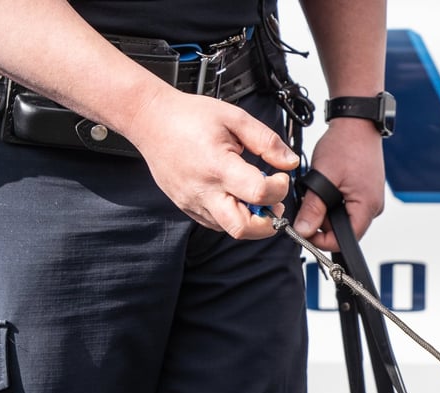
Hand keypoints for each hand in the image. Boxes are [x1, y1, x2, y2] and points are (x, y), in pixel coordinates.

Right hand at [126, 87, 300, 238]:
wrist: (149, 121)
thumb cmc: (188, 117)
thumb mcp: (235, 118)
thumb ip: (267, 142)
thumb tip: (290, 163)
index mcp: (217, 166)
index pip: (258, 193)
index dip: (279, 188)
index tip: (281, 176)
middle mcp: (203, 190)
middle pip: (243, 228)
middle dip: (268, 223)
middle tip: (274, 204)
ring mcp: (193, 202)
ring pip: (230, 230)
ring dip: (251, 220)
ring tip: (255, 197)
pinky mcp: (187, 207)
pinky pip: (216, 223)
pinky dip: (233, 216)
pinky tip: (236, 196)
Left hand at [291, 117, 386, 250]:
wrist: (357, 122)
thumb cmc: (345, 144)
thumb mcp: (322, 178)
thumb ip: (313, 208)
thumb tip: (304, 230)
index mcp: (367, 206)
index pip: (345, 240)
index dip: (321, 240)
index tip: (303, 230)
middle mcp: (373, 207)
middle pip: (344, 230)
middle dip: (322, 222)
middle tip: (308, 203)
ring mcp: (371, 199)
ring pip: (343, 218)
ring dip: (327, 209)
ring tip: (319, 188)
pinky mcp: (366, 192)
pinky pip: (348, 205)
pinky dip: (334, 200)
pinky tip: (329, 185)